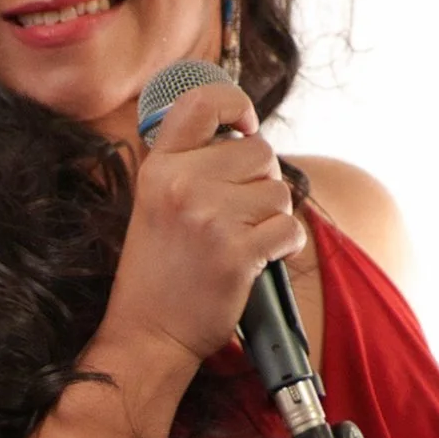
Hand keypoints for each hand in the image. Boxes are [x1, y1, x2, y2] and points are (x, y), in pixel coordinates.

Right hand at [103, 80, 305, 369]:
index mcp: (158, 168)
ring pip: (279, 192)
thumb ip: (190, 165)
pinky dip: (285, 245)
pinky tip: (259, 260)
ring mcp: (209, 220)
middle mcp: (181, 186)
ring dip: (272, 216)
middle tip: (239, 214)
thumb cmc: (159, 270)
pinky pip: (290, 229)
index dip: (235, 104)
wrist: (149, 335)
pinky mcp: (236, 254)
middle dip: (261, 181)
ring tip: (242, 240)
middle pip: (259, 152)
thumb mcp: (155, 203)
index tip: (245, 126)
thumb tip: (245, 133)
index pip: (202, 102)